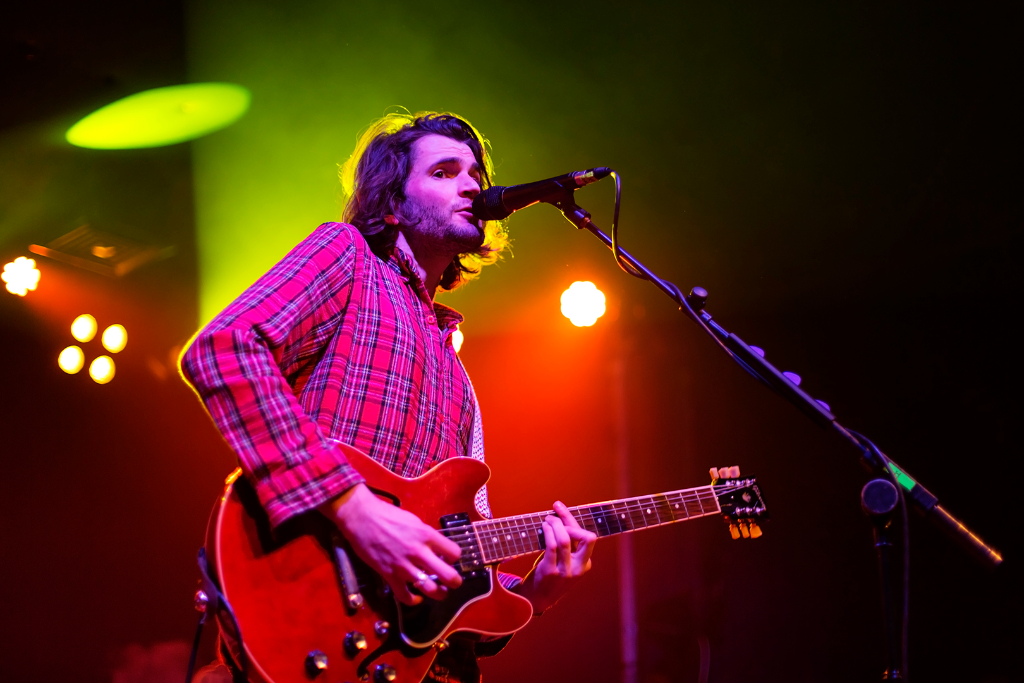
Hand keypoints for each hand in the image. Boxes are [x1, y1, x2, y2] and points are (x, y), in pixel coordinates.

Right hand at [321, 484, 462, 604]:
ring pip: (430, 590)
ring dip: (439, 593)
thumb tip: (435, 548)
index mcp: (427, 535)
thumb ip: (426, 535)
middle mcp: (419, 552)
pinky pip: (405, 596)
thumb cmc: (388, 515)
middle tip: (454, 582)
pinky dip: (414, 601)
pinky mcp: (389, 575)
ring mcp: (404, 566)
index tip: (449, 558)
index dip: (454, 557)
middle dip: (455, 581)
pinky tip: (417, 598)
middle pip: (448, 576)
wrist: (362, 518)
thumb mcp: (414, 520)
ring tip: (440, 592)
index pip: (454, 552)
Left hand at [516, 501, 596, 614]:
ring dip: (555, 524)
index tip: (559, 507)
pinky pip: (552, 547)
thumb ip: (568, 545)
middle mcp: (579, 568)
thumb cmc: (551, 575)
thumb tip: (559, 515)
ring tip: (546, 520)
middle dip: (569, 520)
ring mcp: (566, 571)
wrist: (537, 599)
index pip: (587, 536)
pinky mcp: (551, 572)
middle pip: (586, 537)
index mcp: (586, 564)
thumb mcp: (566, 563)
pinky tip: (544, 528)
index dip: (572, 519)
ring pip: (566, 539)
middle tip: (554, 514)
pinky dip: (548, 533)